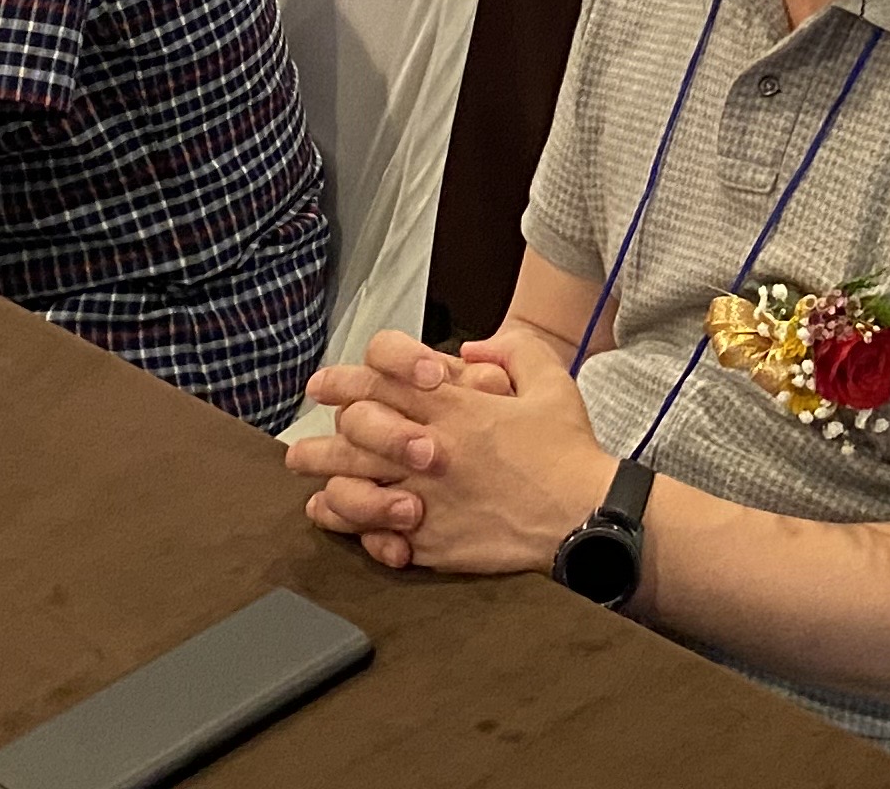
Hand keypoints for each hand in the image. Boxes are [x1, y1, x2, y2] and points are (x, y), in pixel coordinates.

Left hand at [291, 323, 606, 574]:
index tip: (327, 384)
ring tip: (308, 475)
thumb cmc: (568, 451)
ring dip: (325, 477)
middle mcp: (432, 450)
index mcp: (457, 408)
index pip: (383, 380)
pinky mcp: (431, 540)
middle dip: (323, 430)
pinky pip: (372, 534)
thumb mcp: (551, 379)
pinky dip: (349, 525)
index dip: (348, 377)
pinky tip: (339, 516)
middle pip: (355, 432)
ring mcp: (427, 498)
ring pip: (353, 485)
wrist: (584, 515)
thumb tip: (474, 349)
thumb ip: (513, 349)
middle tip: (305, 434)